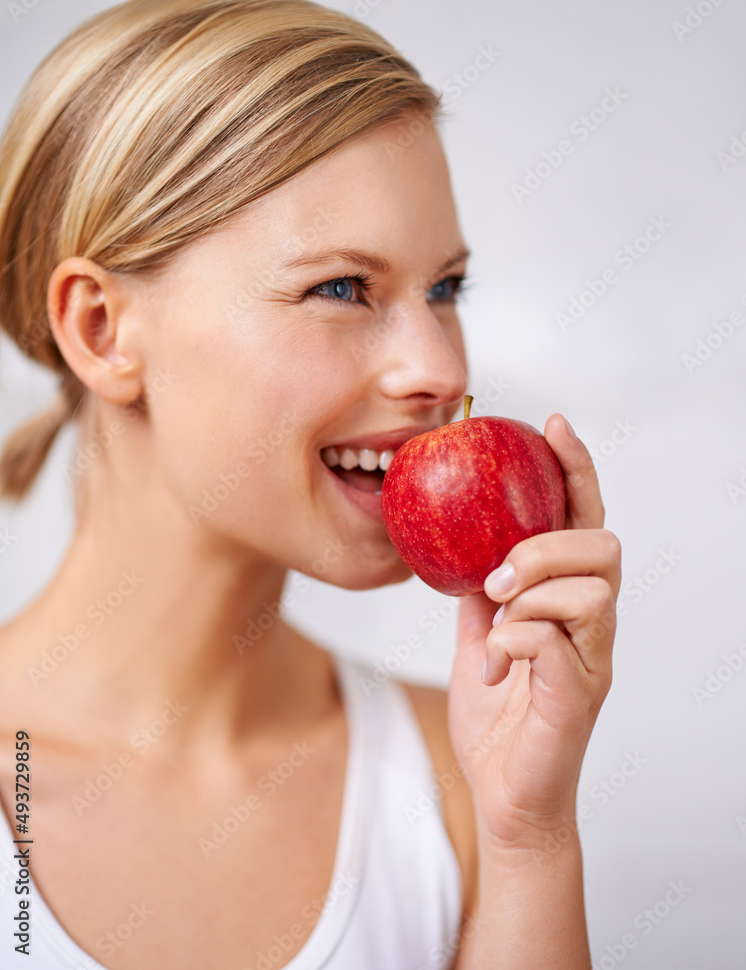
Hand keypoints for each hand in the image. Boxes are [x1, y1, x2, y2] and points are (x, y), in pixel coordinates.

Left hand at [447, 414, 621, 852]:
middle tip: (499, 568)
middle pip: (603, 547)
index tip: (551, 425)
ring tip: (495, 612)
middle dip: (548, 542)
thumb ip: (481, 595)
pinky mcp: (578, 697)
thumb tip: (461, 550)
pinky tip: (490, 662)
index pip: (584, 521)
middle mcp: (591, 625)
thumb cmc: (499, 720)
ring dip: (533, 589)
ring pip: (592, 590)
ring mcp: (591, 661)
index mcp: (568, 602)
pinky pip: (557, 645)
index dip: (576, 470)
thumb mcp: (478, 639)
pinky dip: (515, 640)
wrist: (504, 797)